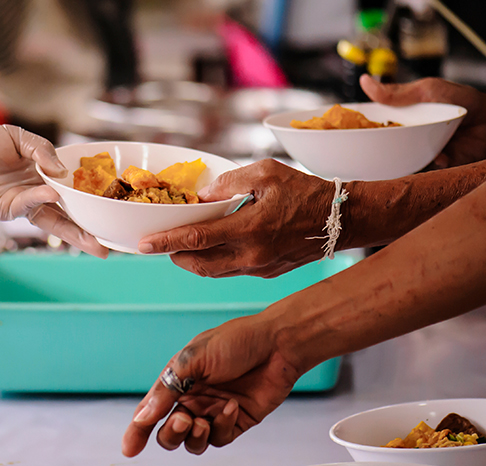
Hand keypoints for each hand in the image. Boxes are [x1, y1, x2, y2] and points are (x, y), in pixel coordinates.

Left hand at [0, 124, 107, 257]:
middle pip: (69, 214)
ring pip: (54, 221)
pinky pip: (29, 205)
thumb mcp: (18, 137)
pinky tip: (54, 196)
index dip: (90, 199)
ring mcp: (24, 204)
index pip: (72, 190)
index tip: (110, 206)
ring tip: (94, 242)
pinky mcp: (8, 210)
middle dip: (88, 229)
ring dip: (74, 231)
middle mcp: (38, 193)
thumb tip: (61, 170)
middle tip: (109, 243)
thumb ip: (42, 149)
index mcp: (44, 175)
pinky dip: (42, 200)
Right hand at [121, 315, 300, 456]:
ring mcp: (214, 412)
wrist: (277, 344)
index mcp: (177, 381)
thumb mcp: (193, 359)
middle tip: (184, 420)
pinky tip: (231, 408)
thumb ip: (166, 390)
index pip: (150, 411)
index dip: (138, 430)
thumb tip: (143, 415)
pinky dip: (222, 427)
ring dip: (195, 436)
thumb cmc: (236, 340)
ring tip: (204, 420)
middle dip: (172, 433)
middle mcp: (193, 398)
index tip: (129, 449)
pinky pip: (220, 438)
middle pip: (170, 433)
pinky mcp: (235, 421)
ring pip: (193, 442)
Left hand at [138, 159, 333, 277]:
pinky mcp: (266, 272)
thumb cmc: (305, 191)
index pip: (197, 239)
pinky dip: (213, 262)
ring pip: (213, 272)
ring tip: (178, 247)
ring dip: (191, 261)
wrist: (341, 220)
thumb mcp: (266, 173)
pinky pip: (230, 271)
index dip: (166, 242)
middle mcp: (252, 255)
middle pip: (198, 264)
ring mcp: (259, 267)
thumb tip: (202, 197)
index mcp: (251, 228)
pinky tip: (208, 249)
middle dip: (173, 255)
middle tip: (158, 244)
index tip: (143, 245)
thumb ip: (230, 183)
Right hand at [360, 74, 485, 167]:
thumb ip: (398, 92)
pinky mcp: (434, 169)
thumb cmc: (461, 101)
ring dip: (396, 164)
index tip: (339, 135)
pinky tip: (438, 155)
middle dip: (369, 154)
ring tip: (398, 158)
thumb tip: (364, 82)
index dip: (355, 133)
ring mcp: (417, 155)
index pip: (371, 128)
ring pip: (397, 165)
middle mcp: (404, 139)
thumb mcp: (428, 89)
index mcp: (398, 120)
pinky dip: (428, 167)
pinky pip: (423, 173)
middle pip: (379, 150)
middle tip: (363, 153)